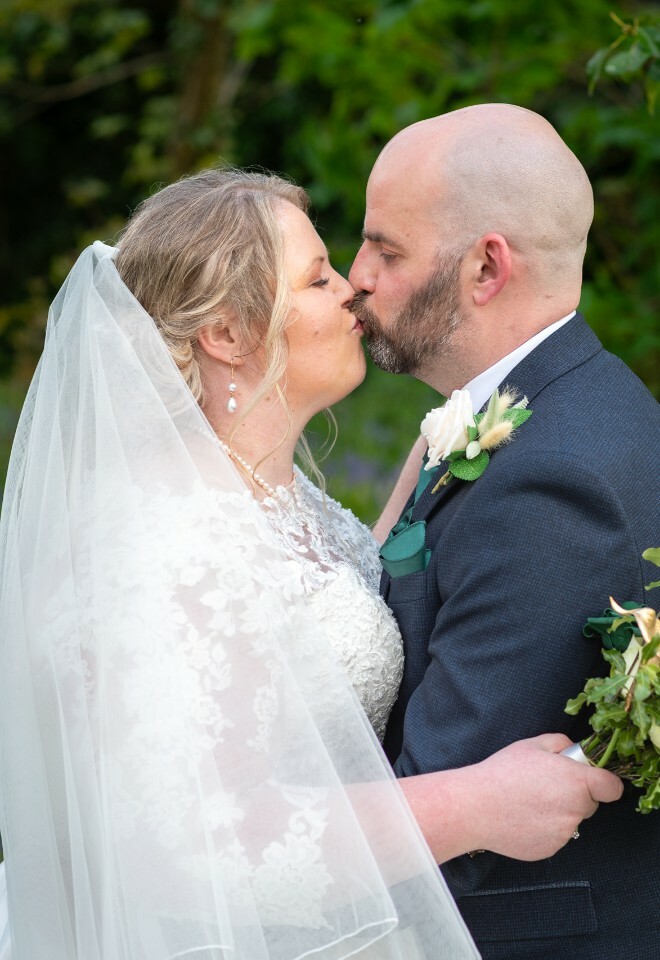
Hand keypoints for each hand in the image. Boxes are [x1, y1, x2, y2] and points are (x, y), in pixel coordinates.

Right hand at [470, 733, 622, 860]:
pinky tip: (522, 817)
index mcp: (576, 782)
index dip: (604, 782)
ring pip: (570, 820)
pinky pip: (555, 836)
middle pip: (589, 804)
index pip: (612, 788)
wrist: (476, 807)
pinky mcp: (550, 850)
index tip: (593, 779)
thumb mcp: (533, 744)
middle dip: (575, 795)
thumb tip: (575, 753)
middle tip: (545, 785)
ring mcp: (564, 834)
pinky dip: (544, 828)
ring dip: (558, 812)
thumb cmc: (503, 773)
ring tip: (528, 801)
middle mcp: (576, 811)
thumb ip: (562, 744)